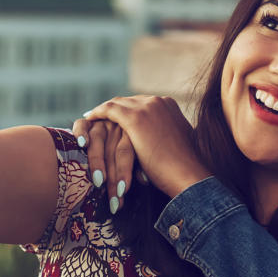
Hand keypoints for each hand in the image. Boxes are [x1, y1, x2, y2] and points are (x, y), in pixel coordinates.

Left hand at [78, 95, 212, 210]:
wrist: (188, 174)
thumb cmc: (184, 168)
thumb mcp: (176, 144)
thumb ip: (166, 135)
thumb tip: (160, 142)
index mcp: (170, 106)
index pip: (142, 103)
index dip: (127, 109)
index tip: (118, 117)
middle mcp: (159, 101)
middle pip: (128, 101)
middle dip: (114, 109)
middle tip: (99, 115)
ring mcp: (148, 107)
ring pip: (118, 105)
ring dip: (104, 112)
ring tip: (92, 117)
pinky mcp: (136, 118)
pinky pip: (110, 110)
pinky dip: (98, 113)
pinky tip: (89, 119)